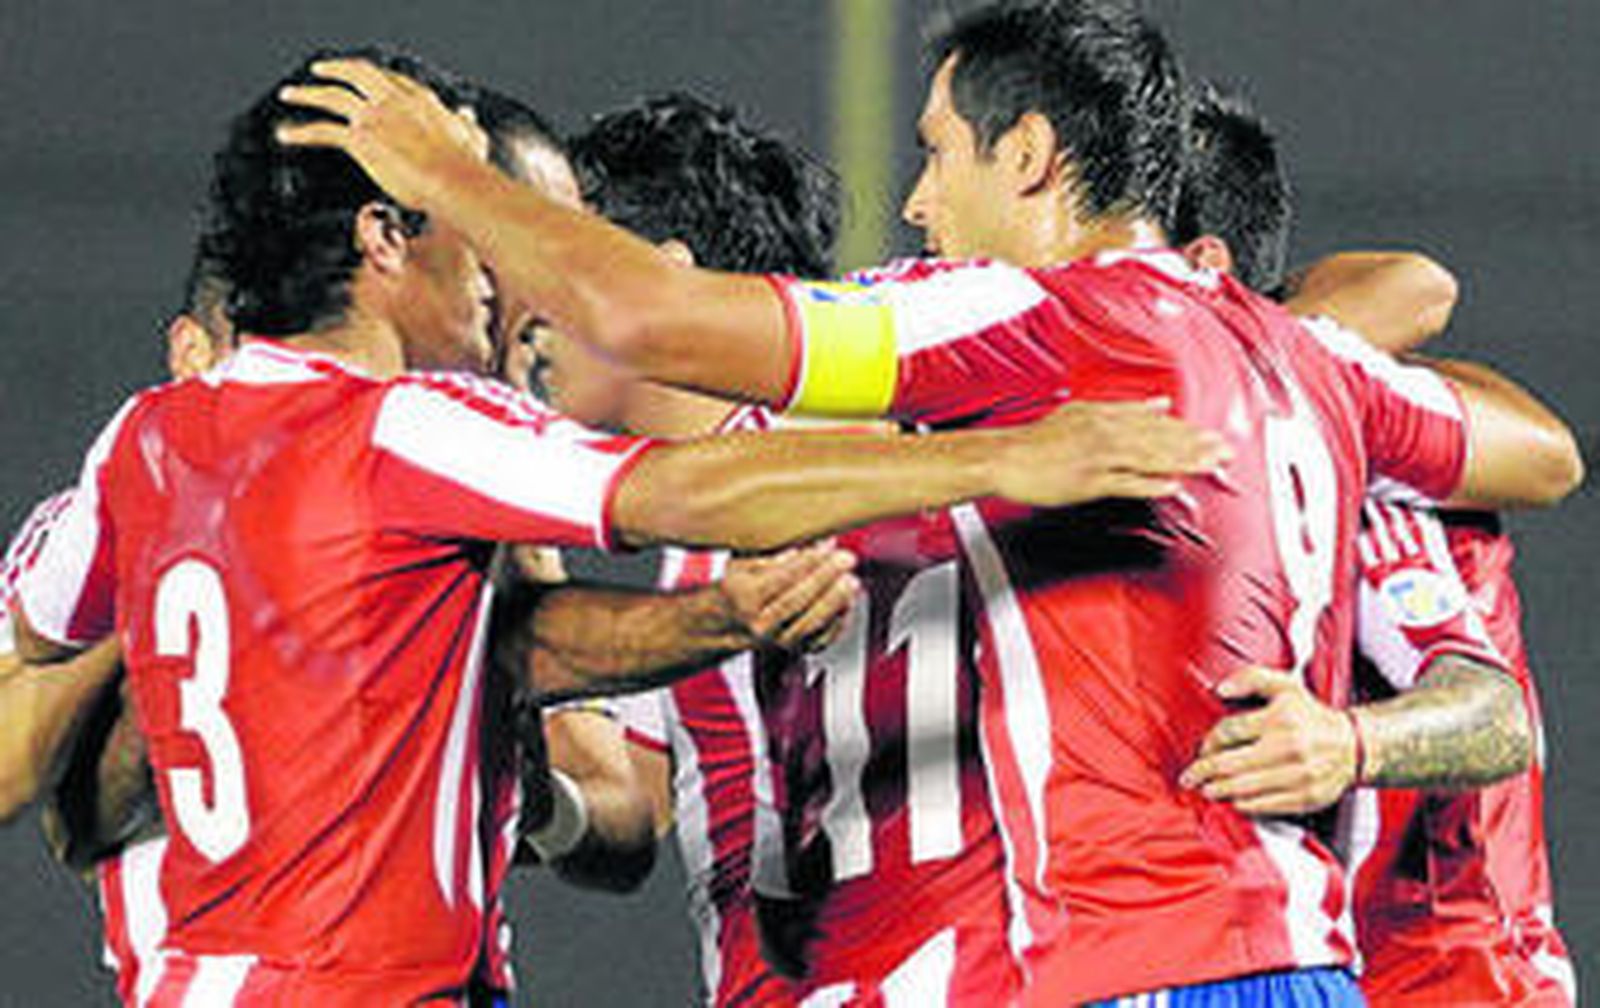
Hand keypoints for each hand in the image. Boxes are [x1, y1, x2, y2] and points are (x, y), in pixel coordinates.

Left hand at [275, 58, 488, 210]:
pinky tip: (287, 136)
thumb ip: (466, 125)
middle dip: (336, 68)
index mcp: (420, 98)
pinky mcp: (361, 138)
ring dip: (307, 93)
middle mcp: (394, 99)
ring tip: (290, 93)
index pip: (391, 78)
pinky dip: (302, 132)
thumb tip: (467, 116)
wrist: (453, 180)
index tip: (361, 77)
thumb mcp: (471, 138)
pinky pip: (323, 130)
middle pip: (358, 72)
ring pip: (332, 95)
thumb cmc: (466, 167)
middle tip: (319, 70)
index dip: (374, 77)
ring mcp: (375, 116)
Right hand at [720, 541, 858, 651]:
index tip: (827, 546)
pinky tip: (847, 601)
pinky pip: (822, 638)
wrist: (730, 623)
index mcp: (743, 597)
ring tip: (851, 580)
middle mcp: (759, 624)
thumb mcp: (744, 562)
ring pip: (812, 623)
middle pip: (797, 601)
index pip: (781, 578)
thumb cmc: (738, 587)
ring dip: (836, 600)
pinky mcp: (796, 651)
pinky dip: (838, 619)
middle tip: (845, 559)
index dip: (807, 561)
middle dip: (826, 578)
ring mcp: (778, 641)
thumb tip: (814, 543)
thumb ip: (777, 554)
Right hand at [990, 398, 1230, 506]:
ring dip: (1184, 461)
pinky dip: (1149, 483)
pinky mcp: (1087, 481)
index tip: (1214, 437)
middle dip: (1196, 445)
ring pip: (1149, 457)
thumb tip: (1159, 403)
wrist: (1004, 457)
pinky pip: (1125, 482)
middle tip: (1226, 451)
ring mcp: (1098, 457)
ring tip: (1211, 465)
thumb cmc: (1038, 440)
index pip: (1157, 422)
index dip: (1189, 431)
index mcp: (1106, 415)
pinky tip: (1172, 485)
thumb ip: (1124, 409)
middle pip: (1160, 438)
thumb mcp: (1082, 412)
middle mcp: (1106, 432)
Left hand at [1179, 665, 1358, 815]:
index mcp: (1281, 718)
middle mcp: (1290, 747)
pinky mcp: (1306, 798)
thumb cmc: (1310, 716)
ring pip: (1243, 788)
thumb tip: (1220, 689)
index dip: (1208, 743)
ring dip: (1218, 790)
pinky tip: (1233, 800)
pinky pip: (1264, 806)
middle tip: (1189, 777)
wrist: (1355, 746)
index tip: (1202, 750)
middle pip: (1229, 764)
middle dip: (1203, 772)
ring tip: (1206, 790)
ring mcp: (1299, 775)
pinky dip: (1243, 805)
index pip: (1228, 732)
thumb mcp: (1285, 686)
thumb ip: (1251, 678)